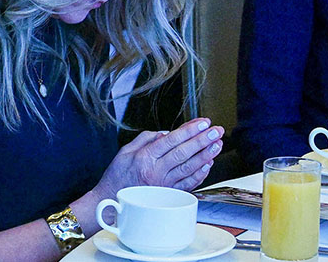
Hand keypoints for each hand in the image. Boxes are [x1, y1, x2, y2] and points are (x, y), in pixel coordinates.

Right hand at [95, 118, 223, 197]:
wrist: (110, 204)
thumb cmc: (117, 177)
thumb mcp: (125, 151)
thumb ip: (145, 139)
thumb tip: (165, 133)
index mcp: (145, 157)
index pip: (172, 140)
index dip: (189, 130)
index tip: (203, 123)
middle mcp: (156, 171)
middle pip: (184, 153)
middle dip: (203, 140)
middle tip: (216, 131)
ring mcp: (164, 185)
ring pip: (189, 168)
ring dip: (206, 155)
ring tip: (217, 144)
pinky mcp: (168, 195)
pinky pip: (188, 183)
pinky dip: (200, 174)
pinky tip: (208, 164)